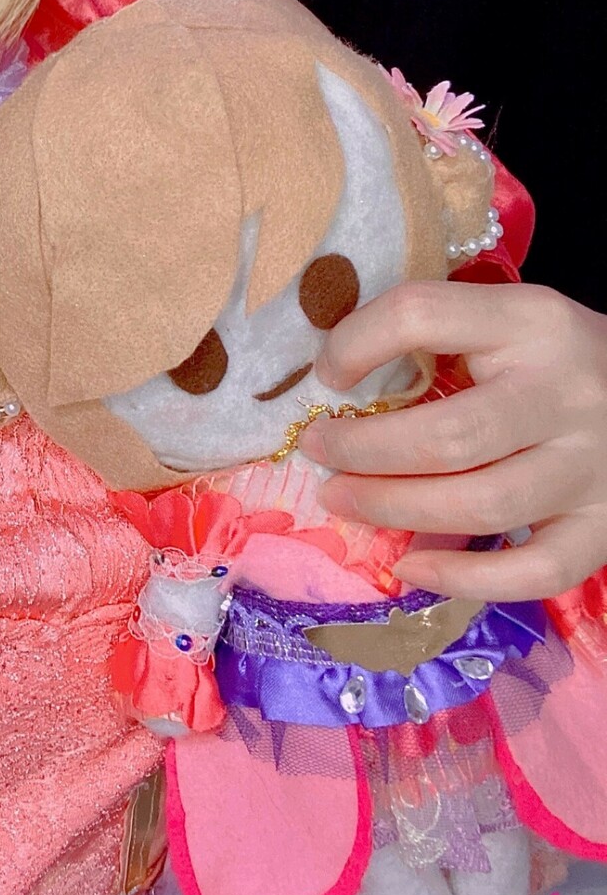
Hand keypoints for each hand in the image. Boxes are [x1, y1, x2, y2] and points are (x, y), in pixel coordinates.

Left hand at [299, 281, 606, 599]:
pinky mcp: (606, 527)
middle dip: (362, 451)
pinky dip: (464, 579)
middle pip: (449, 435)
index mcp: (532, 320)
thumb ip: (438, 333)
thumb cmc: (553, 356)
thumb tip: (333, 375)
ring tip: (342, 500)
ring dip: (394, 509)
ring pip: (482, 504)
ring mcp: (593, 466)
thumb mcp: (505, 319)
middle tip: (317, 452)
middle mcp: (567, 393)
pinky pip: (535, 570)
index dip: (355, 343)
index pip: (422, 315)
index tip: (326, 374)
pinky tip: (410, 568)